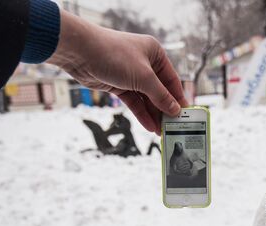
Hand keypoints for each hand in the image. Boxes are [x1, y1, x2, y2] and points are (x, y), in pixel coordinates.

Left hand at [47, 10, 188, 134]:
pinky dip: (141, 114)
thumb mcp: (143, 77)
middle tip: (173, 127)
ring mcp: (130, 75)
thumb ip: (161, 96)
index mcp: (155, 53)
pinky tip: (149, 126)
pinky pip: (134, 102)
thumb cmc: (114, 55)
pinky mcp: (118, 85)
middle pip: (159, 91)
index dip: (179, 98)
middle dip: (165, 110)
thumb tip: (176, 110)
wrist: (80, 52)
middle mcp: (144, 63)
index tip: (185, 115)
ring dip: (154, 115)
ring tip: (162, 132)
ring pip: (146, 99)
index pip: (172, 80)